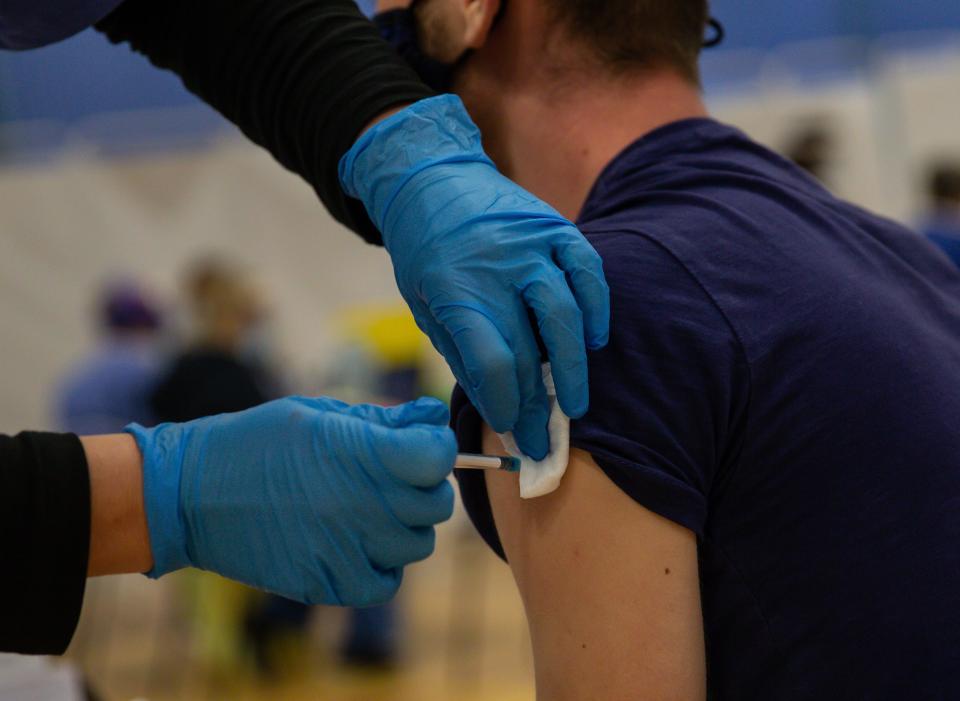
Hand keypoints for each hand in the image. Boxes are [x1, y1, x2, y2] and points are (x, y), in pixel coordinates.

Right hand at [125, 396, 455, 605]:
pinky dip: (382, 566)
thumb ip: (383, 418)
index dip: (437, 447)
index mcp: (358, 453)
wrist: (190, 494)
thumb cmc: (257, 441)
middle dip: (424, 486)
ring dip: (404, 526)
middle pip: (435, 504)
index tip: (422, 444)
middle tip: (395, 476)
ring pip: (416, 544)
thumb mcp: (320, 413)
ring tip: (370, 508)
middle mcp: (359, 503)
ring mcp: (345, 547)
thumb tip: (432, 417)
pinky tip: (359, 542)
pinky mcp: (326, 582)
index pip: (438, 456)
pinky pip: (385, 582)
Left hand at [340, 95, 609, 459]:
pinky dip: (596, 310)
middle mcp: (496, 265)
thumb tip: (499, 406)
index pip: (492, 361)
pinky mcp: (556, 227)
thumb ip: (462, 352)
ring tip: (574, 405)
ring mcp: (531, 243)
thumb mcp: (424, 304)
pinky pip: (588, 272)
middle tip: (546, 440)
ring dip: (573, 368)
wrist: (433, 178)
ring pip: (566, 314)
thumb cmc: (425, 251)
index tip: (511, 429)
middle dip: (538, 404)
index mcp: (454, 288)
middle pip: (530, 349)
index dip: (505, 404)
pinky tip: (593, 341)